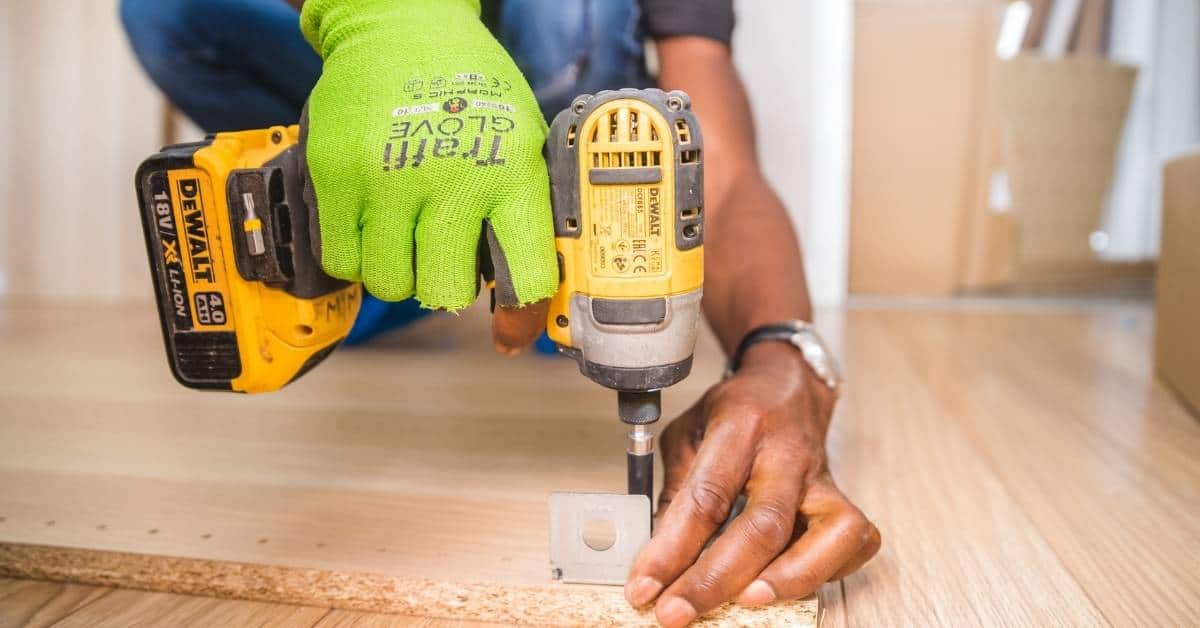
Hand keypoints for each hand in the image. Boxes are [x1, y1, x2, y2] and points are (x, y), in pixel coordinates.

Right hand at [299, 0, 557, 336]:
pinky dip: (357, 255)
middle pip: (446, 294)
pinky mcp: (335, 174)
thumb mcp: (521, 142)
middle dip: (447, 287)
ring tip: (407, 234)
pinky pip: (342, 260)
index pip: (526, 276)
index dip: (522, 314)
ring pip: (391, 284)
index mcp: (512, 172)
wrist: (402, 24)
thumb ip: (524, 215)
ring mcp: (388, 178)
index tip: (513, 327)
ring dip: (400, 272)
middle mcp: (452, 179)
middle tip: (444, 258)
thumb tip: (525, 305)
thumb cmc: (471, 90)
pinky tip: (372, 224)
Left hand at [625, 342, 880, 626]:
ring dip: (787, 579)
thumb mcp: (688, 434)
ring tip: (745, 604)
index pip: (705, 496)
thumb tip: (658, 556)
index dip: (671, 549)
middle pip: (763, 524)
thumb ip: (676, 491)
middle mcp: (786, 452)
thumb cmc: (735, 412)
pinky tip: (789, 584)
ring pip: (826, 535)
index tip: (644, 587)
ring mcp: (821, 477)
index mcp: (740, 426)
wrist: (787, 385)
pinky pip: (853, 541)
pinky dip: (826, 571)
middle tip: (677, 613)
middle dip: (716, 579)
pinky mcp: (843, 497)